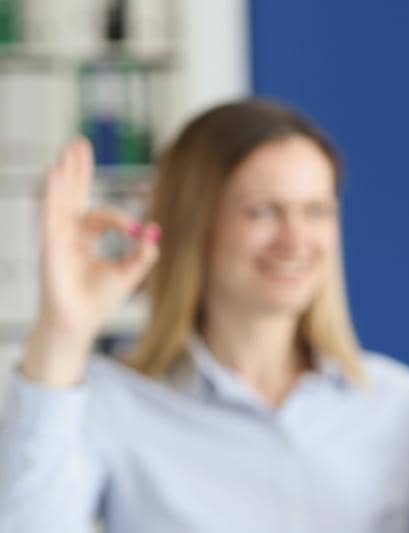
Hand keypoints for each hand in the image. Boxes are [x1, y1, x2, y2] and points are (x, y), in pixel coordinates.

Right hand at [22, 138, 159, 386]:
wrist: (78, 324)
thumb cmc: (97, 301)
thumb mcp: (128, 274)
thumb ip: (143, 253)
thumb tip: (155, 229)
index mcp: (82, 239)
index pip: (98, 215)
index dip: (119, 219)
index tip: (136, 230)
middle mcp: (66, 234)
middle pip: (71, 194)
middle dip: (76, 169)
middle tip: (79, 141)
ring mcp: (55, 238)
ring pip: (60, 199)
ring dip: (65, 173)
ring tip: (67, 148)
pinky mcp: (50, 245)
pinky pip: (50, 215)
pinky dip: (52, 194)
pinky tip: (52, 174)